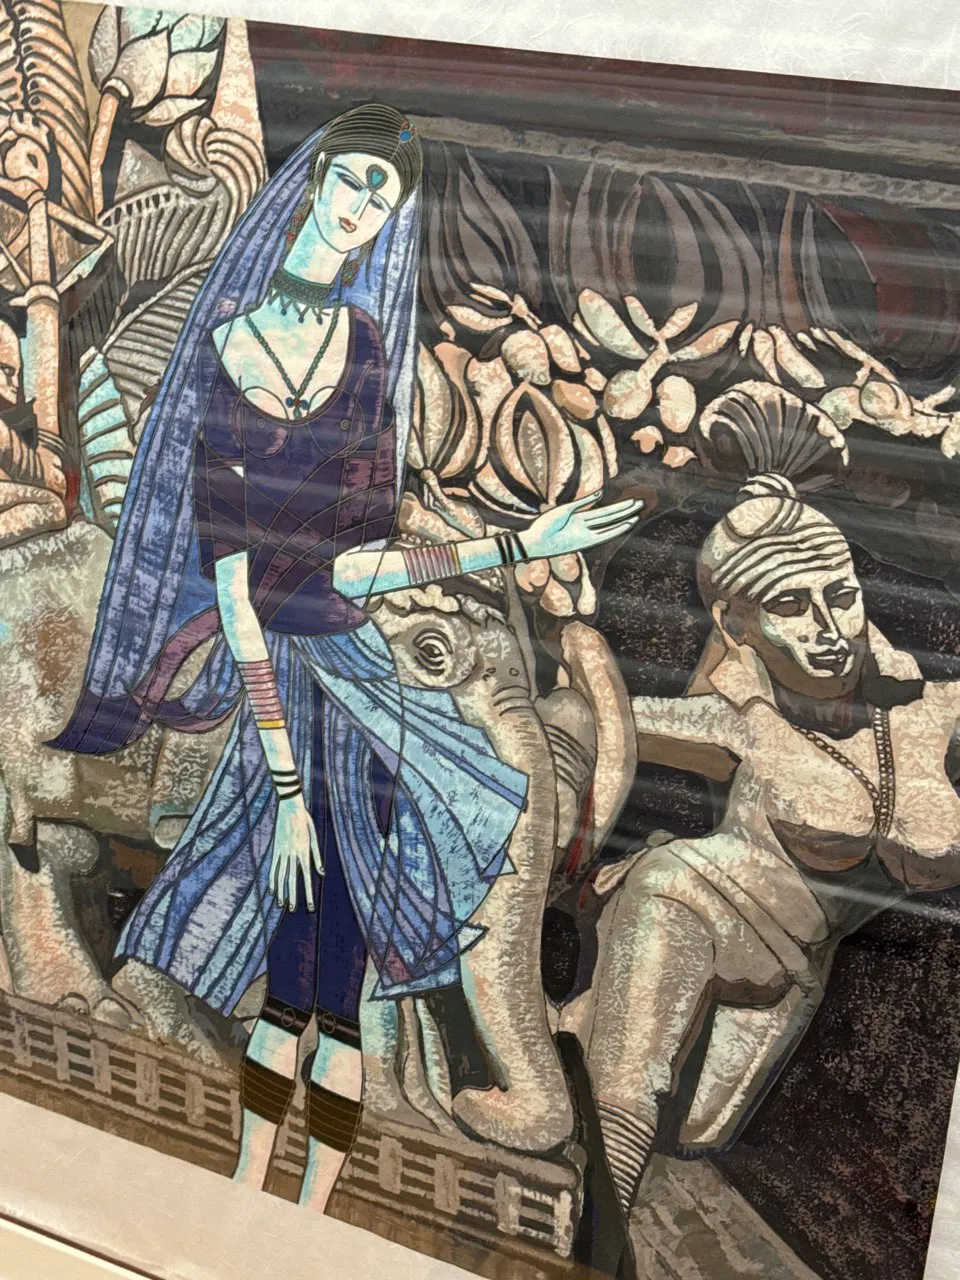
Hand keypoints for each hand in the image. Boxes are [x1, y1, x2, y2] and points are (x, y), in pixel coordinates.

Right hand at [269, 795, 322, 911]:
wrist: (290, 807)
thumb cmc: (305, 821)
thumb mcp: (314, 836)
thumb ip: (317, 856)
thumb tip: (321, 873)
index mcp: (305, 851)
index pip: (307, 877)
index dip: (308, 893)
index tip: (309, 906)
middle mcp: (293, 854)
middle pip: (292, 879)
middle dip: (292, 896)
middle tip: (292, 910)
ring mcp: (282, 851)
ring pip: (281, 875)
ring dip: (281, 890)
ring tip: (280, 903)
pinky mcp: (275, 848)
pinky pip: (273, 866)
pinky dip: (272, 878)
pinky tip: (271, 889)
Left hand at [521, 491, 641, 560]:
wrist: (536, 540)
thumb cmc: (545, 524)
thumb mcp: (565, 509)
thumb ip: (583, 502)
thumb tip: (600, 493)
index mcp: (579, 516)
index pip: (602, 511)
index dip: (616, 506)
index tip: (629, 501)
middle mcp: (585, 525)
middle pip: (609, 516)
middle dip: (624, 510)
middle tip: (639, 503)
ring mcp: (587, 534)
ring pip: (609, 525)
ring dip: (623, 519)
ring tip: (637, 513)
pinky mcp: (586, 542)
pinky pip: (604, 535)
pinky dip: (616, 529)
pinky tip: (627, 524)